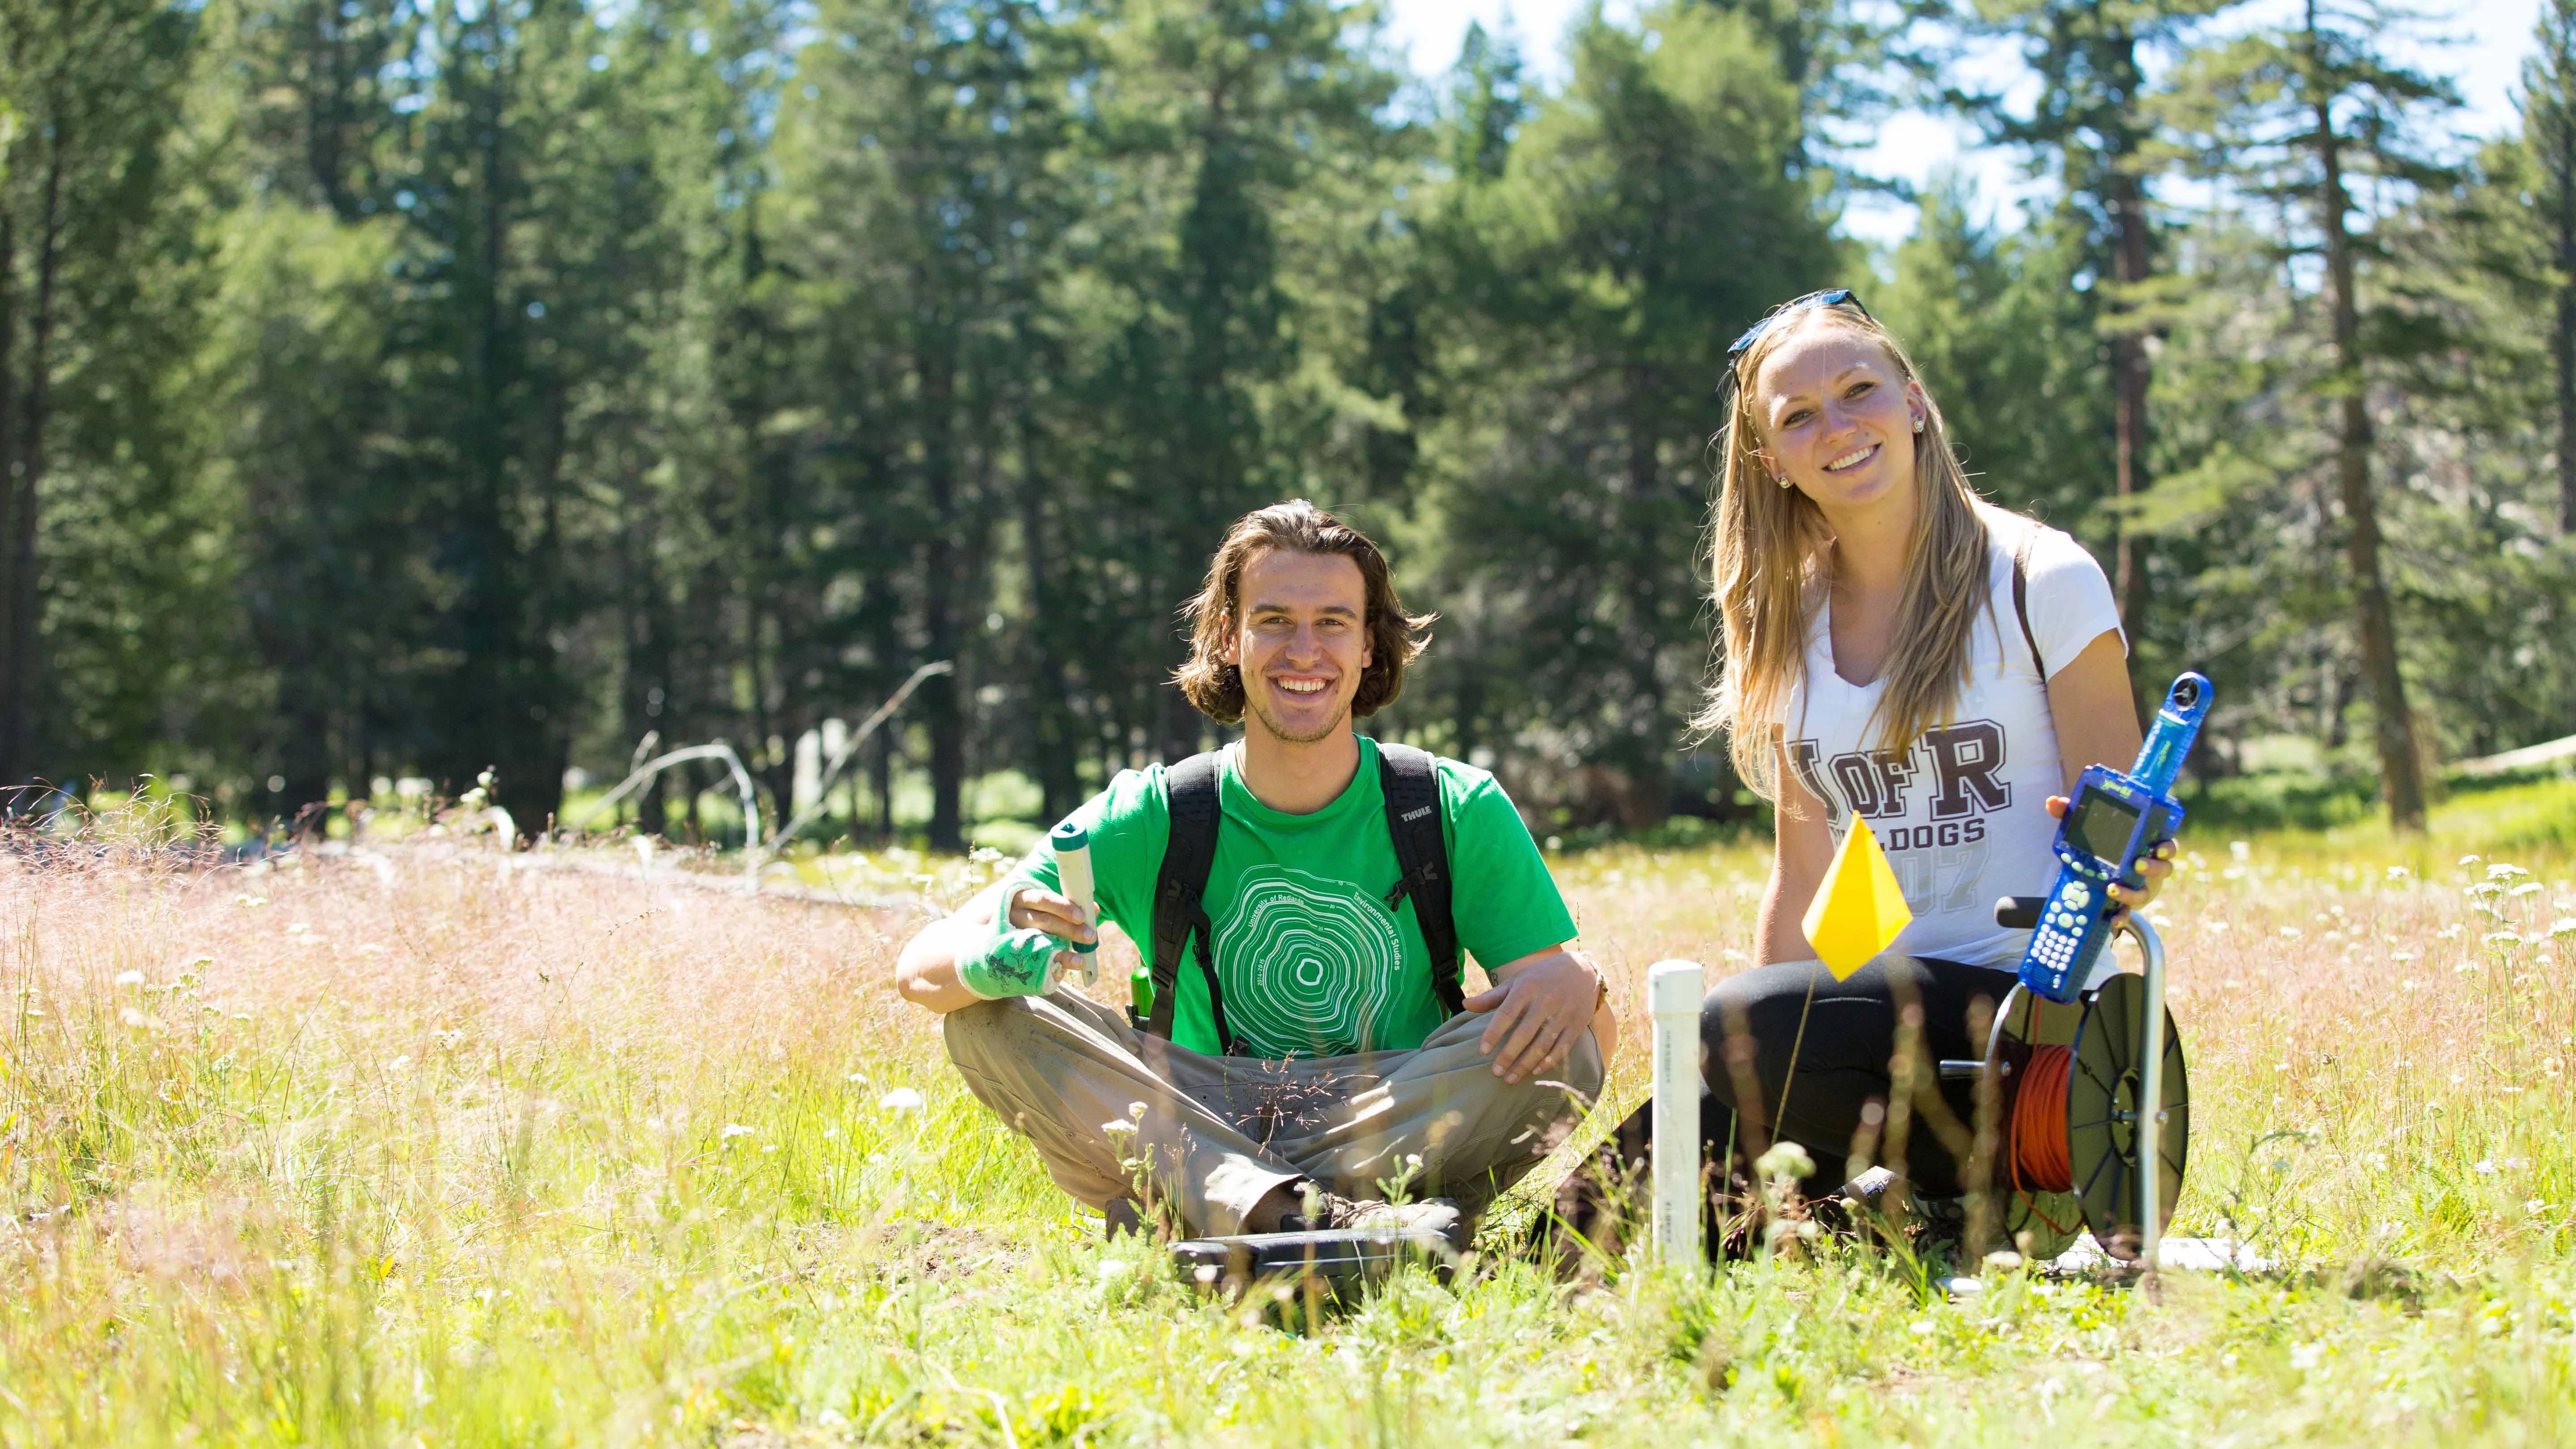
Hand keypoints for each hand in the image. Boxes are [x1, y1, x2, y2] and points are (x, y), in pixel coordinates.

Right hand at [1005, 885, 1097, 975]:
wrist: (990, 934)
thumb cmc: (1027, 917)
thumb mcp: (1042, 907)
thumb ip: (1066, 908)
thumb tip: (1094, 909)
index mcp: (1024, 898)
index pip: (1043, 899)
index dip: (1063, 907)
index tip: (1081, 916)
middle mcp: (1015, 916)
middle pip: (1044, 921)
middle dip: (1069, 930)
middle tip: (1090, 937)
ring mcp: (1011, 936)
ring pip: (1039, 943)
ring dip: (1063, 953)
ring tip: (1080, 960)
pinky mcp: (1011, 955)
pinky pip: (1033, 961)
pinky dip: (1051, 965)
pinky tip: (1064, 971)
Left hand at [1462, 948, 1600, 1084]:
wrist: (1582, 970)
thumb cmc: (1541, 977)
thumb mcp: (1517, 981)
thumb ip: (1492, 997)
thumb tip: (1465, 1004)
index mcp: (1527, 988)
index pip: (1507, 1013)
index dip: (1494, 1033)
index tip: (1483, 1051)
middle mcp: (1546, 1001)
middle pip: (1524, 1033)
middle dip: (1509, 1055)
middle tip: (1496, 1072)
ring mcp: (1563, 1014)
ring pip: (1542, 1044)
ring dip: (1526, 1064)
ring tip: (1511, 1078)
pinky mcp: (1576, 1025)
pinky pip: (1562, 1048)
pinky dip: (1548, 1062)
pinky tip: (1535, 1071)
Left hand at [2044, 795, 2176, 916]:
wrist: (2092, 874)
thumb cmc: (2099, 847)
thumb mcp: (2084, 829)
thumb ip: (2071, 814)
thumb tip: (2052, 801)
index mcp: (2146, 846)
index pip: (2167, 845)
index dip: (2167, 847)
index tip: (2159, 847)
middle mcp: (2149, 868)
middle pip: (2164, 868)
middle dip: (2153, 867)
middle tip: (2137, 864)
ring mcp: (2141, 887)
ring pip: (2147, 892)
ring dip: (2133, 892)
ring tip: (2113, 888)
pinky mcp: (2128, 904)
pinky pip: (2129, 913)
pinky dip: (2121, 917)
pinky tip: (2112, 920)